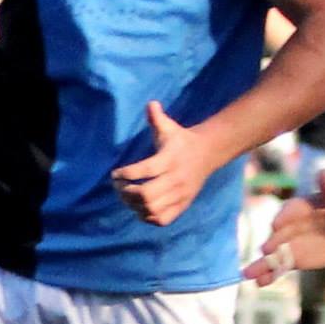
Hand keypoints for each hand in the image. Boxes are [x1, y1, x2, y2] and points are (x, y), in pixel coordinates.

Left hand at [110, 101, 221, 226]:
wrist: (208, 152)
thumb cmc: (181, 140)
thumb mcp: (170, 128)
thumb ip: (157, 118)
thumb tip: (150, 104)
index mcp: (171, 159)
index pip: (145, 171)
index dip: (126, 174)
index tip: (115, 173)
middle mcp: (176, 178)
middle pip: (146, 195)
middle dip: (126, 193)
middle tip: (119, 187)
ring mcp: (181, 194)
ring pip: (152, 209)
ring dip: (133, 206)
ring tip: (127, 197)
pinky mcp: (183, 205)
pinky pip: (162, 219)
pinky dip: (147, 217)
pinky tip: (140, 208)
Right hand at [241, 170, 324, 286]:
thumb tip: (324, 172)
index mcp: (298, 208)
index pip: (288, 211)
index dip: (283, 218)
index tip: (277, 225)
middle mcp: (288, 227)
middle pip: (277, 236)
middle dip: (271, 243)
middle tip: (265, 250)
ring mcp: (287, 244)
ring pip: (272, 255)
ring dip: (260, 265)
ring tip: (248, 274)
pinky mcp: (291, 259)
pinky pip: (278, 268)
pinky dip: (269, 276)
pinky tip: (261, 283)